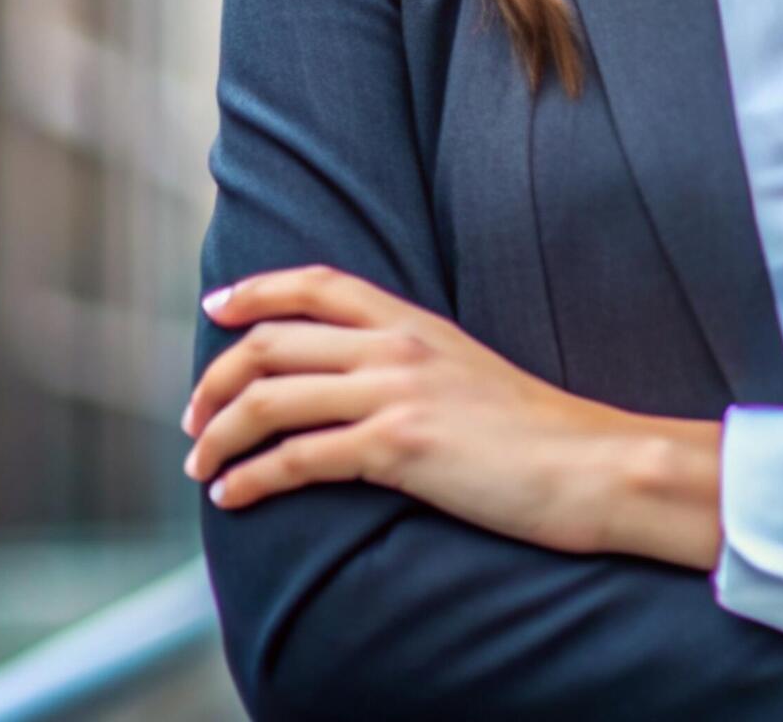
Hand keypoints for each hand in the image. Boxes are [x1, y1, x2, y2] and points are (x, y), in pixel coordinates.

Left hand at [184, 266, 718, 568]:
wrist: (587, 464)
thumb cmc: (535, 433)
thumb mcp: (470, 373)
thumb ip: (413, 364)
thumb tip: (359, 382)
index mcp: (416, 323)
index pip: (317, 284)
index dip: (256, 292)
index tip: (217, 310)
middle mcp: (397, 347)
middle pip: (272, 343)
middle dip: (216, 379)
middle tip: (195, 417)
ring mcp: (396, 393)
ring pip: (270, 399)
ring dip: (218, 434)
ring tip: (202, 464)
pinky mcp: (397, 446)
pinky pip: (296, 458)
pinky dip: (250, 480)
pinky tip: (234, 498)